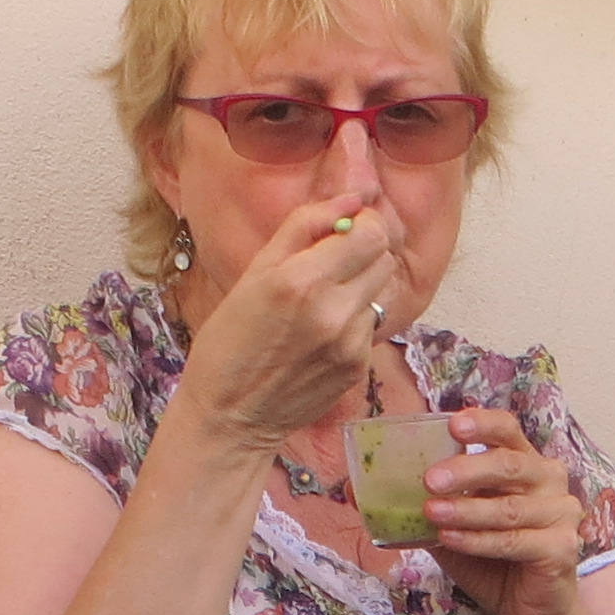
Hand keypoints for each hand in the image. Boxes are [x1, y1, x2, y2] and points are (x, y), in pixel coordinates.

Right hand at [175, 193, 407, 456]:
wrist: (229, 416)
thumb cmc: (229, 340)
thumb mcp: (253, 272)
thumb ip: (304, 227)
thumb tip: (354, 199)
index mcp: (300, 280)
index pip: (371, 233)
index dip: (364, 223)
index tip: (345, 228)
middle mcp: (332, 312)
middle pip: (384, 258)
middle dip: (364, 251)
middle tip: (331, 262)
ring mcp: (350, 344)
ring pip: (380, 291)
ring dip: (358, 287)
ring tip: (320, 303)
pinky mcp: (358, 367)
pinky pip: (370, 325)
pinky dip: (352, 321)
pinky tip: (319, 334)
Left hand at [420, 404, 586, 614]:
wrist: (527, 613)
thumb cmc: (491, 563)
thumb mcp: (451, 527)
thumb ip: (421, 505)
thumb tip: (358, 492)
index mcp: (525, 465)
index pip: (509, 431)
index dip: (483, 424)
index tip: (452, 424)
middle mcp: (549, 482)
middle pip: (510, 465)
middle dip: (466, 470)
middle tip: (429, 479)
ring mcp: (561, 515)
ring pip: (508, 508)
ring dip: (466, 509)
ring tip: (431, 512)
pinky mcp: (562, 549)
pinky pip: (514, 541)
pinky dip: (478, 540)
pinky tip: (451, 539)